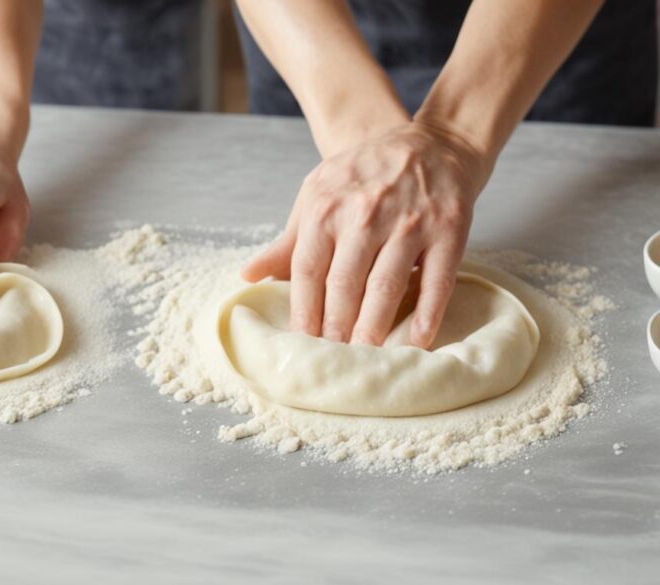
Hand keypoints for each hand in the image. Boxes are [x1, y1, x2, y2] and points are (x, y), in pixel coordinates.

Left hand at [241, 121, 490, 347]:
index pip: (308, 270)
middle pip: (343, 283)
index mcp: (326, 207)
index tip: (301, 343)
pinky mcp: (448, 228)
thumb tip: (248, 275)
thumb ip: (288, 241)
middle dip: (335, 327)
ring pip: (385, 285)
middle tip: (332, 360)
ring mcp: (409, 221)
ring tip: (365, 359)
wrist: (431, 144)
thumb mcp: (318, 196)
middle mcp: (365, 214)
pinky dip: (427, 313)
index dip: (303, 310)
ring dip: (373, 327)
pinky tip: (417, 340)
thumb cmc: (365, 178)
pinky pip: (437, 279)